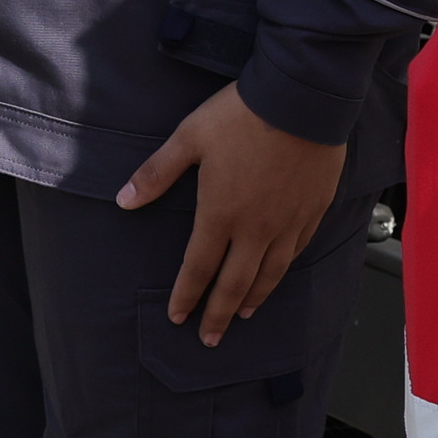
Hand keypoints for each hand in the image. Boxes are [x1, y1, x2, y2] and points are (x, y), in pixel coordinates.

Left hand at [117, 85, 351, 345]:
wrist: (301, 98)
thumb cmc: (241, 115)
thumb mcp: (189, 138)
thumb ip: (156, 173)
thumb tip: (123, 200)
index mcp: (220, 214)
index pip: (199, 268)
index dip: (186, 295)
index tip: (178, 318)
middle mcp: (255, 229)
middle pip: (235, 284)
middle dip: (219, 315)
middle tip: (210, 339)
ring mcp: (287, 223)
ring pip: (269, 274)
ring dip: (253, 299)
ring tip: (244, 316)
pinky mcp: (313, 211)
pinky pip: (296, 251)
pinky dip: (282, 271)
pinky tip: (277, 276)